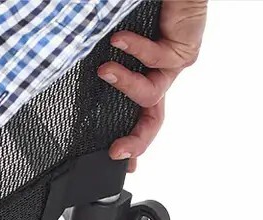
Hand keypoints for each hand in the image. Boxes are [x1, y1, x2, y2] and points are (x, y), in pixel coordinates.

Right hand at [99, 0, 207, 170]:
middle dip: (137, 141)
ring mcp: (174, 65)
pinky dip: (134, 51)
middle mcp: (161, 74)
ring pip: (150, 94)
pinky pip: (156, 60)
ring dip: (124, 85)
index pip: (141, 116)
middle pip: (153, 120)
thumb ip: (103, 67)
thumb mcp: (114, 44)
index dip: (132, 141)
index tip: (118, 160)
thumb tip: (78, 79)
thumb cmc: (146, 9)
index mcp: (146, 75)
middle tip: (118, 151)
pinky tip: (119, 40)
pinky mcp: (184, 50)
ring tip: (105, 70)